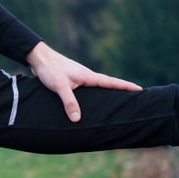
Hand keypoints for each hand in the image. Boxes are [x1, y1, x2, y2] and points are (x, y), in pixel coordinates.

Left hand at [25, 42, 141, 122]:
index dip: (125, 86)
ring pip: (97, 88)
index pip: (111, 82)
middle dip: (120, 90)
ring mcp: (79, 78)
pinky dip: (93, 95)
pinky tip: (92, 103)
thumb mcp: (60, 86)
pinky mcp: (72, 81)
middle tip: (134, 98)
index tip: (140, 89)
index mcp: (88, 76)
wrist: (38, 58)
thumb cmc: (50, 69)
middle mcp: (86, 76)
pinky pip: (87, 90)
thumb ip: (69, 102)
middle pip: (107, 85)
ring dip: (107, 93)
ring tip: (117, 103)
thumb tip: (77, 119)